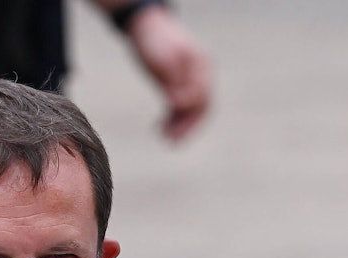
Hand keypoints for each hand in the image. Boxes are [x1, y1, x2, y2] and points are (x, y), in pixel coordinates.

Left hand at [126, 5, 211, 140]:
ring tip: (164, 138)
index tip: (170, 114)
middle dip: (187, 127)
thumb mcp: (163, 59)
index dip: (188, 109)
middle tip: (172, 142)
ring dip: (179, 126)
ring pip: (190, 111)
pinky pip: (179, 108)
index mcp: (202, 67)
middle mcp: (200, 76)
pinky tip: (160, 129)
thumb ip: (173, 80)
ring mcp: (190, 82)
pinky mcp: (177, 86)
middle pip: (200, 108)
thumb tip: (178, 103)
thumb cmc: (154, 40)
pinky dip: (171, 119)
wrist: (145, 26)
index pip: (202, 95)